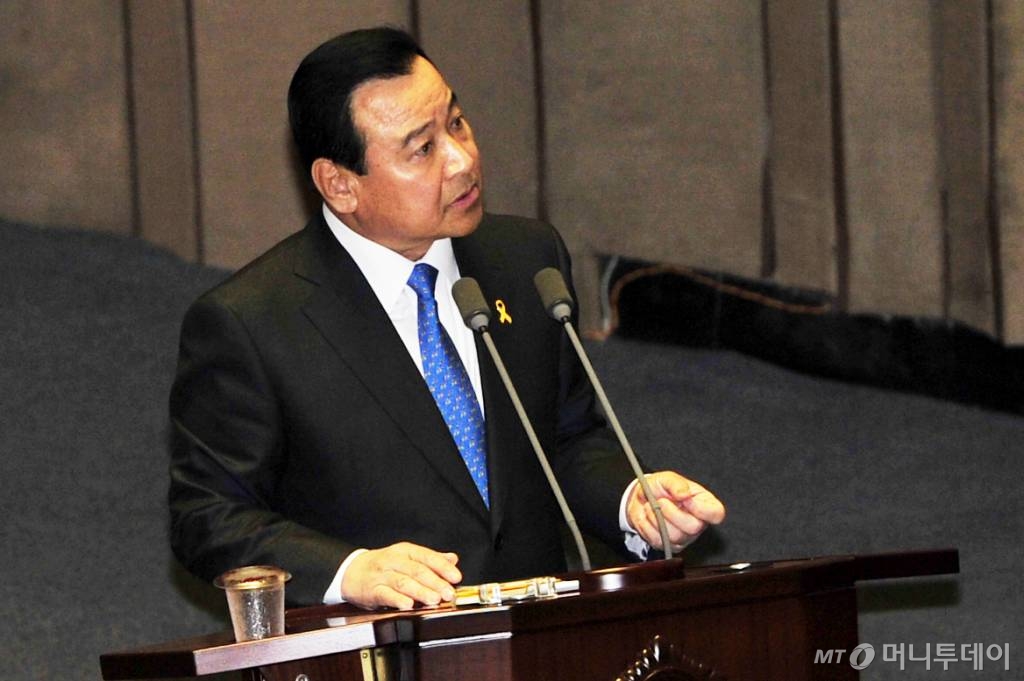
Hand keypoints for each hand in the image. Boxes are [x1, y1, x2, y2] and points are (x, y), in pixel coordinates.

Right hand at [341, 542, 462, 609]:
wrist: (351, 571)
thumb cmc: (383, 566)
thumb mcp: (407, 557)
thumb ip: (430, 559)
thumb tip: (453, 559)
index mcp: (406, 551)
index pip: (427, 557)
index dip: (443, 567)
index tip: (456, 577)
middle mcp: (394, 560)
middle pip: (417, 570)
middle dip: (435, 583)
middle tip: (448, 593)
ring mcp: (382, 575)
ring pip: (403, 582)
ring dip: (420, 591)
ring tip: (434, 600)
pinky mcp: (371, 590)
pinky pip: (385, 594)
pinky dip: (397, 599)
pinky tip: (407, 605)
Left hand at [626, 471, 724, 553]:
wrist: (641, 499)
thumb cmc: (660, 488)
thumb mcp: (668, 478)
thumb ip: (676, 484)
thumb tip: (684, 494)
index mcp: (704, 504)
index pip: (716, 513)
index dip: (701, 509)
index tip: (685, 499)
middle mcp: (698, 523)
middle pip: (693, 527)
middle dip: (671, 512)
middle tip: (661, 501)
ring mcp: (685, 537)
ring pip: (675, 536)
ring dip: (657, 518)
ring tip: (651, 506)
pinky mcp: (670, 546)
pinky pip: (660, 541)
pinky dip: (649, 527)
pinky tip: (649, 517)